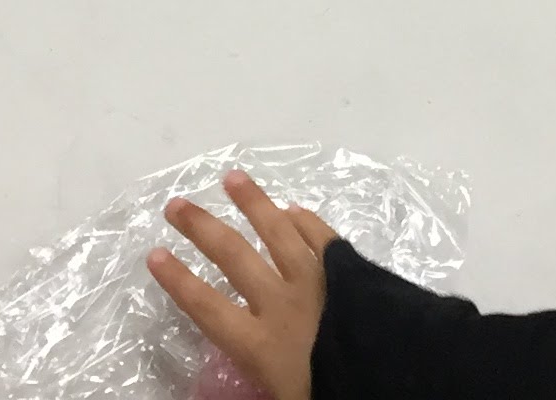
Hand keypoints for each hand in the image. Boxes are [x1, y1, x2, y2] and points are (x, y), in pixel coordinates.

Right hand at [145, 169, 339, 399]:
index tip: (154, 253)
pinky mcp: (352, 273)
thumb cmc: (333, 395)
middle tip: (176, 205)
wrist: (401, 382)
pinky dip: (307, 222)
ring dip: (253, 203)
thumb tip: (215, 395)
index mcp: (260, 344)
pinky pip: (323, 239)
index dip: (178, 280)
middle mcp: (281, 304)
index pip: (206, 307)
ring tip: (233, 178)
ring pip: (278, 232)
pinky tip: (294, 209)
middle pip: (233, 256)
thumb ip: (254, 388)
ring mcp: (318, 282)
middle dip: (201, 228)